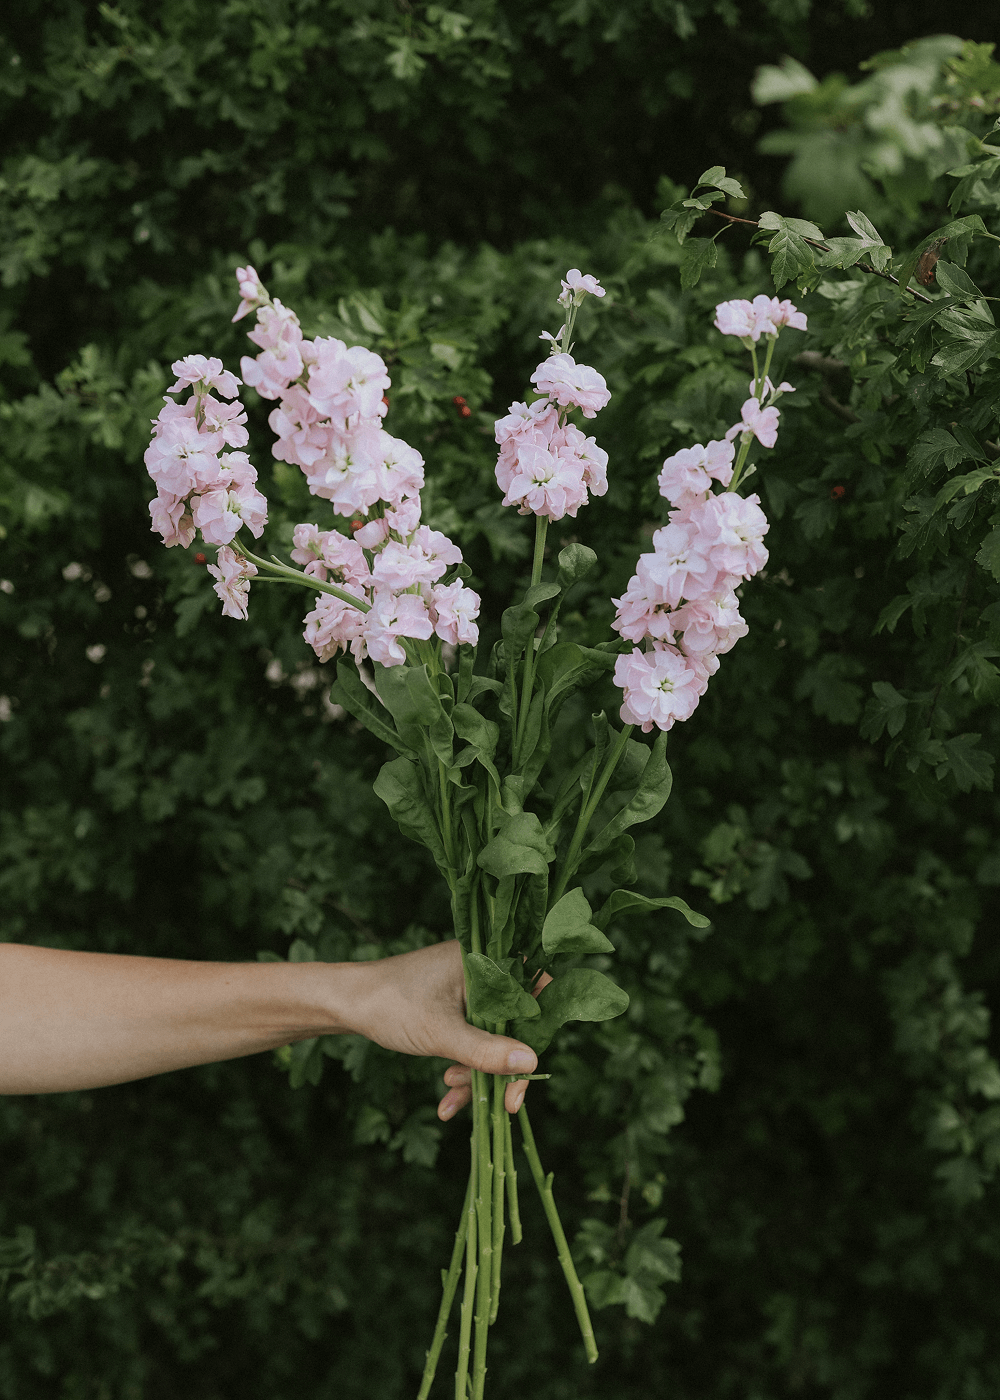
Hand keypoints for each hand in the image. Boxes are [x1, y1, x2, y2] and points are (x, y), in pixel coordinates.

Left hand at [342, 940, 537, 1114]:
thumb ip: (487, 1051)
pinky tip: (447, 1097)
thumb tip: (532, 1062)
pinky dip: (465, 1068)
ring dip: (479, 1071)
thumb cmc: (392, 1006)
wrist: (346, 1003)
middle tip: (502, 1102)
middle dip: (504, 1065)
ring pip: (494, 1038)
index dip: (539, 1033)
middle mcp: (483, 972)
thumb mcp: (442, 1034)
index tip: (528, 1070)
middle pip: (516, 1024)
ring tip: (451, 1090)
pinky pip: (473, 1040)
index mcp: (486, 962)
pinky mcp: (455, 1008)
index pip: (536, 993)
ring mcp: (469, 991)